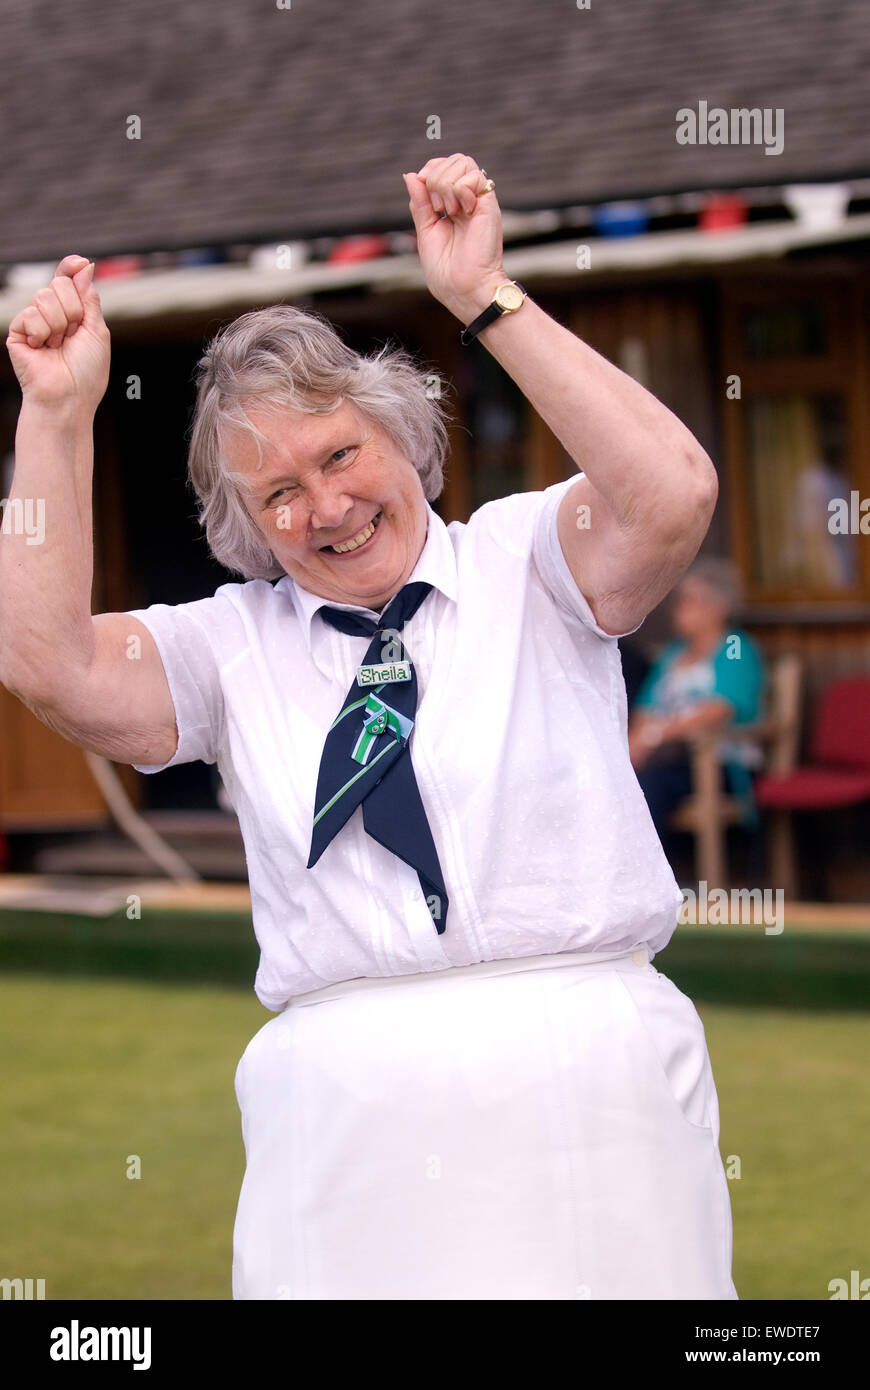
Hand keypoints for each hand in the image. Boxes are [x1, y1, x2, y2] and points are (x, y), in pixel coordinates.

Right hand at [6, 254, 110, 411]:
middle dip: (72, 309)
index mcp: (72, 314)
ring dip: (59, 324)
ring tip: (58, 346)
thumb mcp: (97, 330)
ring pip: (43, 296)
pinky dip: (42, 333)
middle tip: (72, 335)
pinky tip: (42, 349)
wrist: (69, 397)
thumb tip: (85, 266)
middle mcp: (52, 315)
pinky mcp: (17, 332)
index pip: (67, 281)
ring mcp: (33, 323)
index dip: (70, 269)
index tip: (79, 263)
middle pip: (59, 285)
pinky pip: (30, 314)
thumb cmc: (87, 371)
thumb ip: (90, 298)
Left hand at [403, 154, 506, 322]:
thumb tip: (410, 175)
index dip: (427, 172)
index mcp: (452, 205)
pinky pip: (474, 176)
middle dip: (435, 177)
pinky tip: (463, 212)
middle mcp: (467, 200)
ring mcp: (478, 201)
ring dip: (446, 184)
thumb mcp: (425, 231)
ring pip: (462, 161)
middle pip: (451, 159)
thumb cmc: (445, 270)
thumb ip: (419, 203)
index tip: (424, 197)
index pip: (440, 167)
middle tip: (437, 208)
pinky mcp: (489, 204)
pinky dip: (460, 191)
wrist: (463, 288)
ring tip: (450, 212)